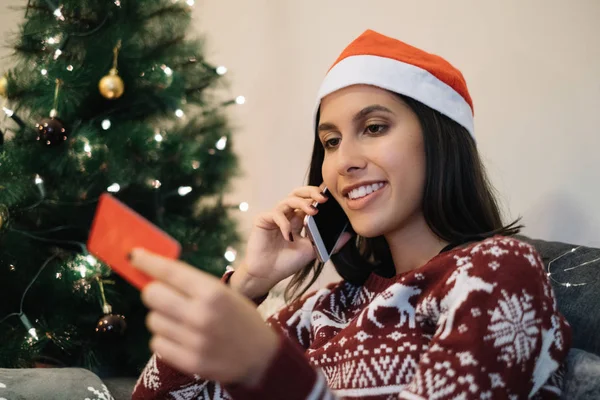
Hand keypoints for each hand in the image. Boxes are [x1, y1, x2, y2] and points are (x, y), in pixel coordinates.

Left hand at [131, 248, 279, 386]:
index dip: (148, 261)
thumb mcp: (225, 293)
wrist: (261, 357)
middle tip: (164, 295)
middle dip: (154, 292)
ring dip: (161, 317)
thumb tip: (154, 272)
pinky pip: (157, 343)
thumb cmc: (241, 319)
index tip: (134, 256)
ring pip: (153, 320)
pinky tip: (182, 338)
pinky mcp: (188, 362)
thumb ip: (193, 284)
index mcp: (212, 292)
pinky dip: (164, 339)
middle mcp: (201, 315)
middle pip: (152, 295)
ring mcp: (193, 340)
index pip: (170, 272)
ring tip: (181, 321)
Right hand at [230, 185, 351, 298]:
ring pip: (288, 200)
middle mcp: (287, 214)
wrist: (267, 274)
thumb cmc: (287, 262)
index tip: (332, 197)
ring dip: (302, 204)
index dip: (318, 196)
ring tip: (313, 212)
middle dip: (311, 192)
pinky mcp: (263, 220)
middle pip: (298, 194)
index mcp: (298, 219)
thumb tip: (350, 234)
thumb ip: (330, 242)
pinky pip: (275, 215)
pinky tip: (289, 236)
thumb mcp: (313, 250)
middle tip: (323, 198)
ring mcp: (274, 216)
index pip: (309, 200)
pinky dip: (284, 223)